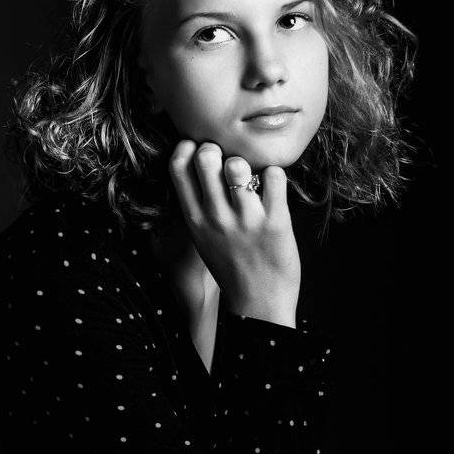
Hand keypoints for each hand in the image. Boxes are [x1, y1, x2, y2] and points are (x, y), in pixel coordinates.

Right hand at [168, 140, 300, 321]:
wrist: (258, 305)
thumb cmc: (232, 267)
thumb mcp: (203, 238)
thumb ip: (199, 206)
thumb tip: (199, 164)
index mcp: (195, 220)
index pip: (177, 167)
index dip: (187, 149)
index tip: (199, 150)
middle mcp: (216, 217)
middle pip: (206, 158)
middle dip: (217, 149)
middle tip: (228, 161)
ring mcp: (246, 220)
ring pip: (238, 165)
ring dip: (246, 162)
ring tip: (252, 176)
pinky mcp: (276, 223)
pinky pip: (274, 176)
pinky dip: (275, 174)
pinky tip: (272, 188)